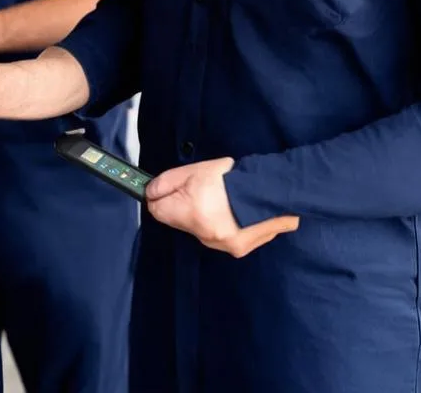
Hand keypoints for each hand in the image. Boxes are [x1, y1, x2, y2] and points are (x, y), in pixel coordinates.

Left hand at [145, 158, 298, 256]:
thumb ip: (166, 183)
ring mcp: (221, 245)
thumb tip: (149, 194)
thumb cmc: (230, 177)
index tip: (168, 190)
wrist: (271, 190)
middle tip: (202, 190)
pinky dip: (221, 226)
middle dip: (184, 206)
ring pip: (198, 230)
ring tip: (222, 200)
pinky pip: (218, 237)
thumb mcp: (193, 171)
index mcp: (190, 213)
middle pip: (178, 220)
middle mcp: (203, 234)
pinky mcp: (237, 250)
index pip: (157, 211)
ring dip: (203, 217)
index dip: (160, 197)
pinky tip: (233, 212)